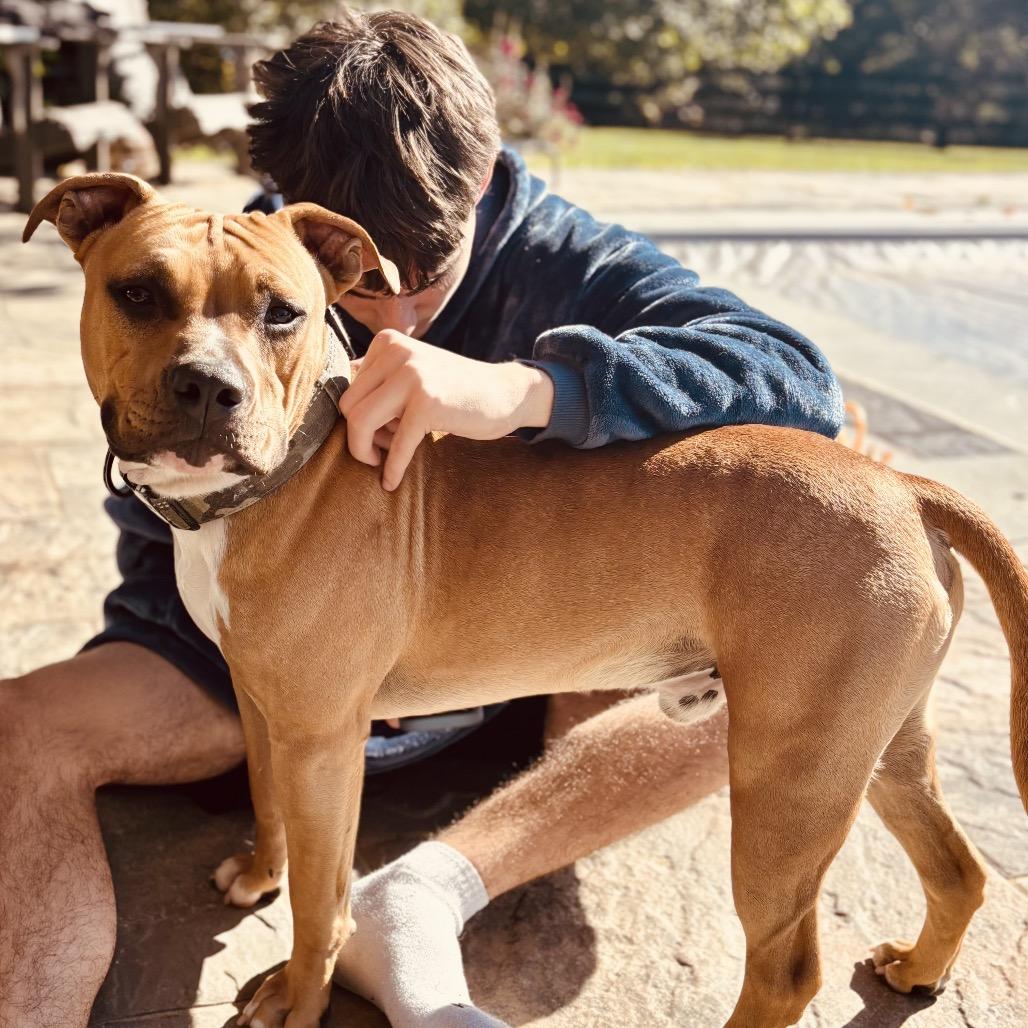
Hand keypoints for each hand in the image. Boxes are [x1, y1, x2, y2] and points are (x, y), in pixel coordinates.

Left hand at [339, 330, 553, 489]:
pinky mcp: (428, 404)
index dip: (359, 418)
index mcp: (388, 342)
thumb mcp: (413, 372)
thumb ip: (378, 380)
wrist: (505, 393)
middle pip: (348, 407)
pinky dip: (391, 469)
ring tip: (384, 461)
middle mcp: (397, 352)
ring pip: (359, 422)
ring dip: (367, 452)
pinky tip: (391, 482)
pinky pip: (396, 445)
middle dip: (358, 437)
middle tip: (380, 450)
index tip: (381, 432)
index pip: (348, 389)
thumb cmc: (455, 390)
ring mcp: (413, 376)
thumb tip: (338, 407)